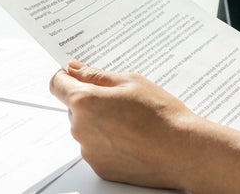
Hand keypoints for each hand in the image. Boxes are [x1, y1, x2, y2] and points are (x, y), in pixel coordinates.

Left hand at [49, 61, 205, 189]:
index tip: (77, 76)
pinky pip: (97, 148)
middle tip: (120, 101)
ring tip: (131, 122)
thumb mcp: (130, 82)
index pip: (57, 84)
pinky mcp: (100, 168)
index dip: (66, 77)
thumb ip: (96, 75)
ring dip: (99, 123)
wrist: (182, 151)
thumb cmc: (160, 114)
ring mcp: (89, 151)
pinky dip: (109, 142)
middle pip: (74, 108)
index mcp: (84, 102)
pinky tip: (132, 139)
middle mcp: (80, 128)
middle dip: (90, 101)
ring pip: (86, 129)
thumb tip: (74, 70)